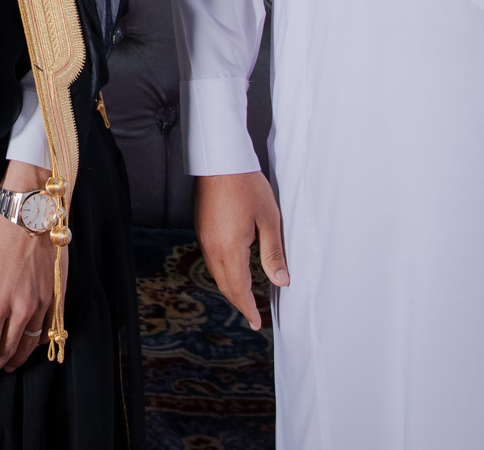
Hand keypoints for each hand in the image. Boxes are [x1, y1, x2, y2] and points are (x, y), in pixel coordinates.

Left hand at [0, 160, 63, 376]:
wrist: (29, 211)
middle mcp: (22, 308)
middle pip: (10, 350)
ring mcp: (42, 303)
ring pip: (31, 343)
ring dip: (17, 358)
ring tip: (7, 364)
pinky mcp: (56, 294)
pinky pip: (48, 328)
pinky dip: (38, 342)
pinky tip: (30, 344)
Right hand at [195, 171, 288, 331]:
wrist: (220, 160)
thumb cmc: (247, 186)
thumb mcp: (269, 220)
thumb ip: (273, 253)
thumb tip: (281, 281)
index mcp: (229, 248)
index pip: (239, 288)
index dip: (248, 308)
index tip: (256, 323)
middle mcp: (212, 247)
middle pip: (225, 284)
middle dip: (239, 302)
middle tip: (252, 317)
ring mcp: (204, 237)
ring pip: (216, 272)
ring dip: (230, 288)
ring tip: (245, 297)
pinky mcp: (202, 227)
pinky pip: (212, 259)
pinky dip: (223, 272)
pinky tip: (233, 270)